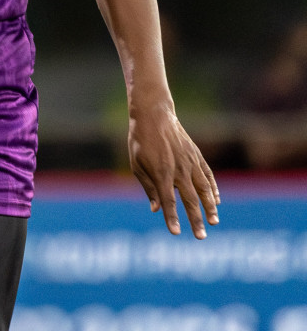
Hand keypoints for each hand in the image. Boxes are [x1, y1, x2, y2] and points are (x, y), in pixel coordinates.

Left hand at [128, 102, 219, 237]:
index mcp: (161, 174)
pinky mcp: (197, 157)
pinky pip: (208, 176)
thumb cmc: (141, 142)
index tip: (176, 233)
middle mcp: (179, 171)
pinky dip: (213, 189)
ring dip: (209, 208)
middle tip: (200, 237)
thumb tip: (156, 209)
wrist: (155, 116)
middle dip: (195, 220)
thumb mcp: (137, 164)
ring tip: (214, 222)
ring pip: (204, 190)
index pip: (168, 201)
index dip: (172, 218)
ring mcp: (191, 163)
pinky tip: (216, 201)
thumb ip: (148, 187)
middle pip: (190, 200)